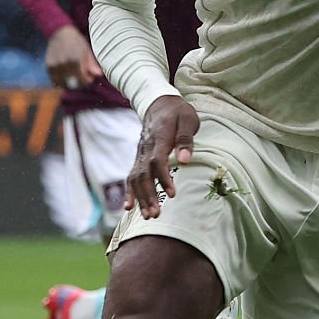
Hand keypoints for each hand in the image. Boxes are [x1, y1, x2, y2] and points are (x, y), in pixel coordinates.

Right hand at [45, 24, 101, 89]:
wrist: (60, 32)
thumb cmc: (76, 41)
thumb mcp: (87, 51)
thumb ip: (92, 64)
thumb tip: (99, 75)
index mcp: (76, 61)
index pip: (82, 80)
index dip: (87, 80)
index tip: (90, 77)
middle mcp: (65, 65)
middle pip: (73, 83)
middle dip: (79, 83)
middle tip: (82, 78)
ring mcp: (55, 66)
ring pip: (63, 83)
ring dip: (69, 83)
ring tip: (74, 78)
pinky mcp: (49, 66)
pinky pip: (54, 80)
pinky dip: (60, 81)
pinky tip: (65, 77)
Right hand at [126, 95, 201, 218]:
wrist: (160, 103)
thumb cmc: (178, 112)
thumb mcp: (188, 119)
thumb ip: (186, 139)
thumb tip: (185, 160)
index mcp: (159, 137)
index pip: (157, 161)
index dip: (163, 178)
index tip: (173, 194)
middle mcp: (146, 147)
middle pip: (143, 174)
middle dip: (149, 195)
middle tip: (156, 214)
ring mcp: (140, 153)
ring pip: (135, 177)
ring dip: (141, 198)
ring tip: (148, 216)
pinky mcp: (139, 158)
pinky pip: (131, 176)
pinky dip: (129, 192)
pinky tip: (130, 207)